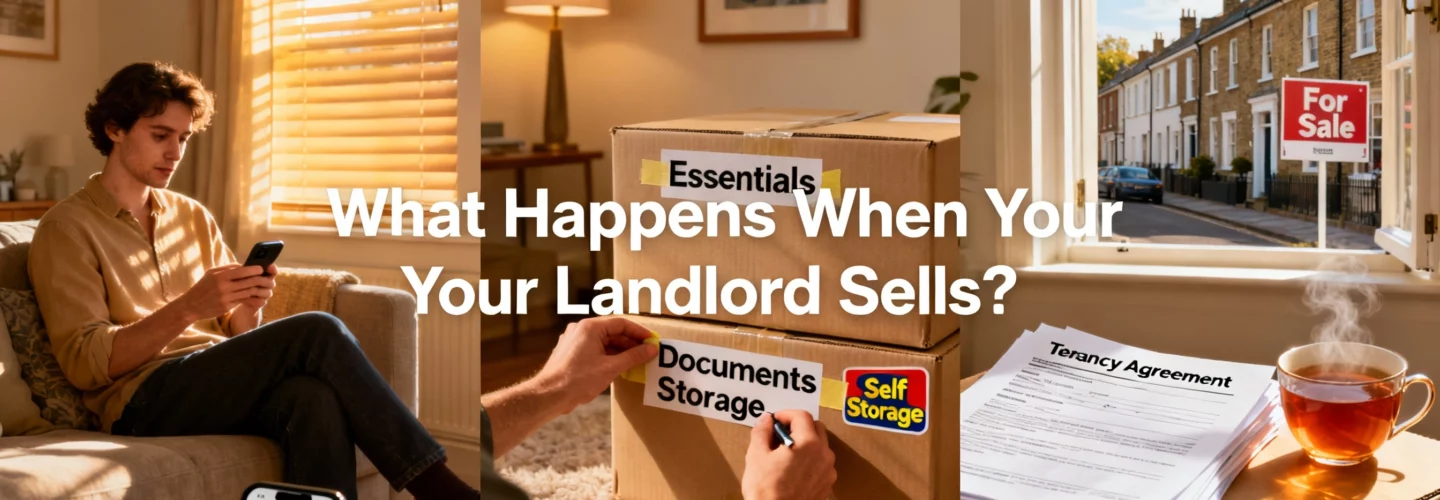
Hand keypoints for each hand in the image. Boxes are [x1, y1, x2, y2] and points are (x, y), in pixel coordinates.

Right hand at [176, 264, 275, 320]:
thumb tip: (244, 265)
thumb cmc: (203, 287)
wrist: (190, 305)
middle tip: (270, 280)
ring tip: (266, 288)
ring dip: (259, 290)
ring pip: (248, 292)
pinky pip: (243, 301)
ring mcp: (225, 297)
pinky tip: (258, 297)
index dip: (254, 270)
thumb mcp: (211, 274)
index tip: (262, 269)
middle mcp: (223, 286)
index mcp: (220, 276)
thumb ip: (227, 268)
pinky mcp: (226, 307)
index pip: (242, 271)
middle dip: (261, 280)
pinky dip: (252, 298)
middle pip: (248, 282)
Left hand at [532, 317, 657, 412]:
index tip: (651, 341)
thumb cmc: (577, 380)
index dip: (638, 332)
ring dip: (619, 351)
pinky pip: (594, 350)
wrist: (550, 395)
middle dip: (630, 343)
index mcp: (590, 328)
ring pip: (602, 342)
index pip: (621, 324)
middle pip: (612, 332)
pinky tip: (617, 367)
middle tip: (646, 353)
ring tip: (634, 362)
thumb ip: (633, 357)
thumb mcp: (611, 367)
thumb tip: (651, 349)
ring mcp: (573, 341)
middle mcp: (580, 330)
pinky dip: (607, 356)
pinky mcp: (570, 353)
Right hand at [742, 411, 836, 499]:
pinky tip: (794, 470)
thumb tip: (766, 420)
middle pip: (816, 427)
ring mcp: (828, 471)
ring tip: (786, 454)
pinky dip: (810, 460)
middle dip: (798, 426)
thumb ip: (762, 431)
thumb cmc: (765, 489)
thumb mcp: (756, 455)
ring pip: (820, 446)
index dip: (785, 414)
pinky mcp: (827, 485)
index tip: (774, 421)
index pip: (801, 415)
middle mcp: (824, 454)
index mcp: (808, 443)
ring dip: (806, 443)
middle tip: (780, 435)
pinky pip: (821, 464)